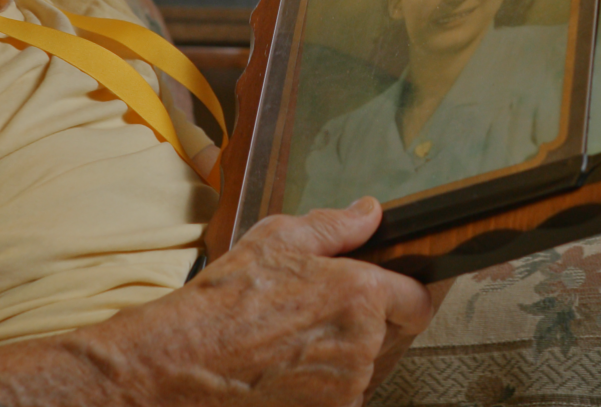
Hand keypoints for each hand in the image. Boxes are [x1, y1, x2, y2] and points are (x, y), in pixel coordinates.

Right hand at [96, 197, 433, 405]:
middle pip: (397, 335)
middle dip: (375, 322)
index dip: (408, 291)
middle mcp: (364, 346)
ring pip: (370, 368)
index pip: (420, 299)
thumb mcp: (276, 240)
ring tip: (298, 340)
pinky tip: (290, 367)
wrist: (180, 364)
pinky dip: (327, 384)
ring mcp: (348, 389)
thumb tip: (370, 212)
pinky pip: (344, 396)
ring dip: (349, 355)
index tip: (393, 290)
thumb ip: (335, 225)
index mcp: (360, 294)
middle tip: (327, 312)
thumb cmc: (223, 303)